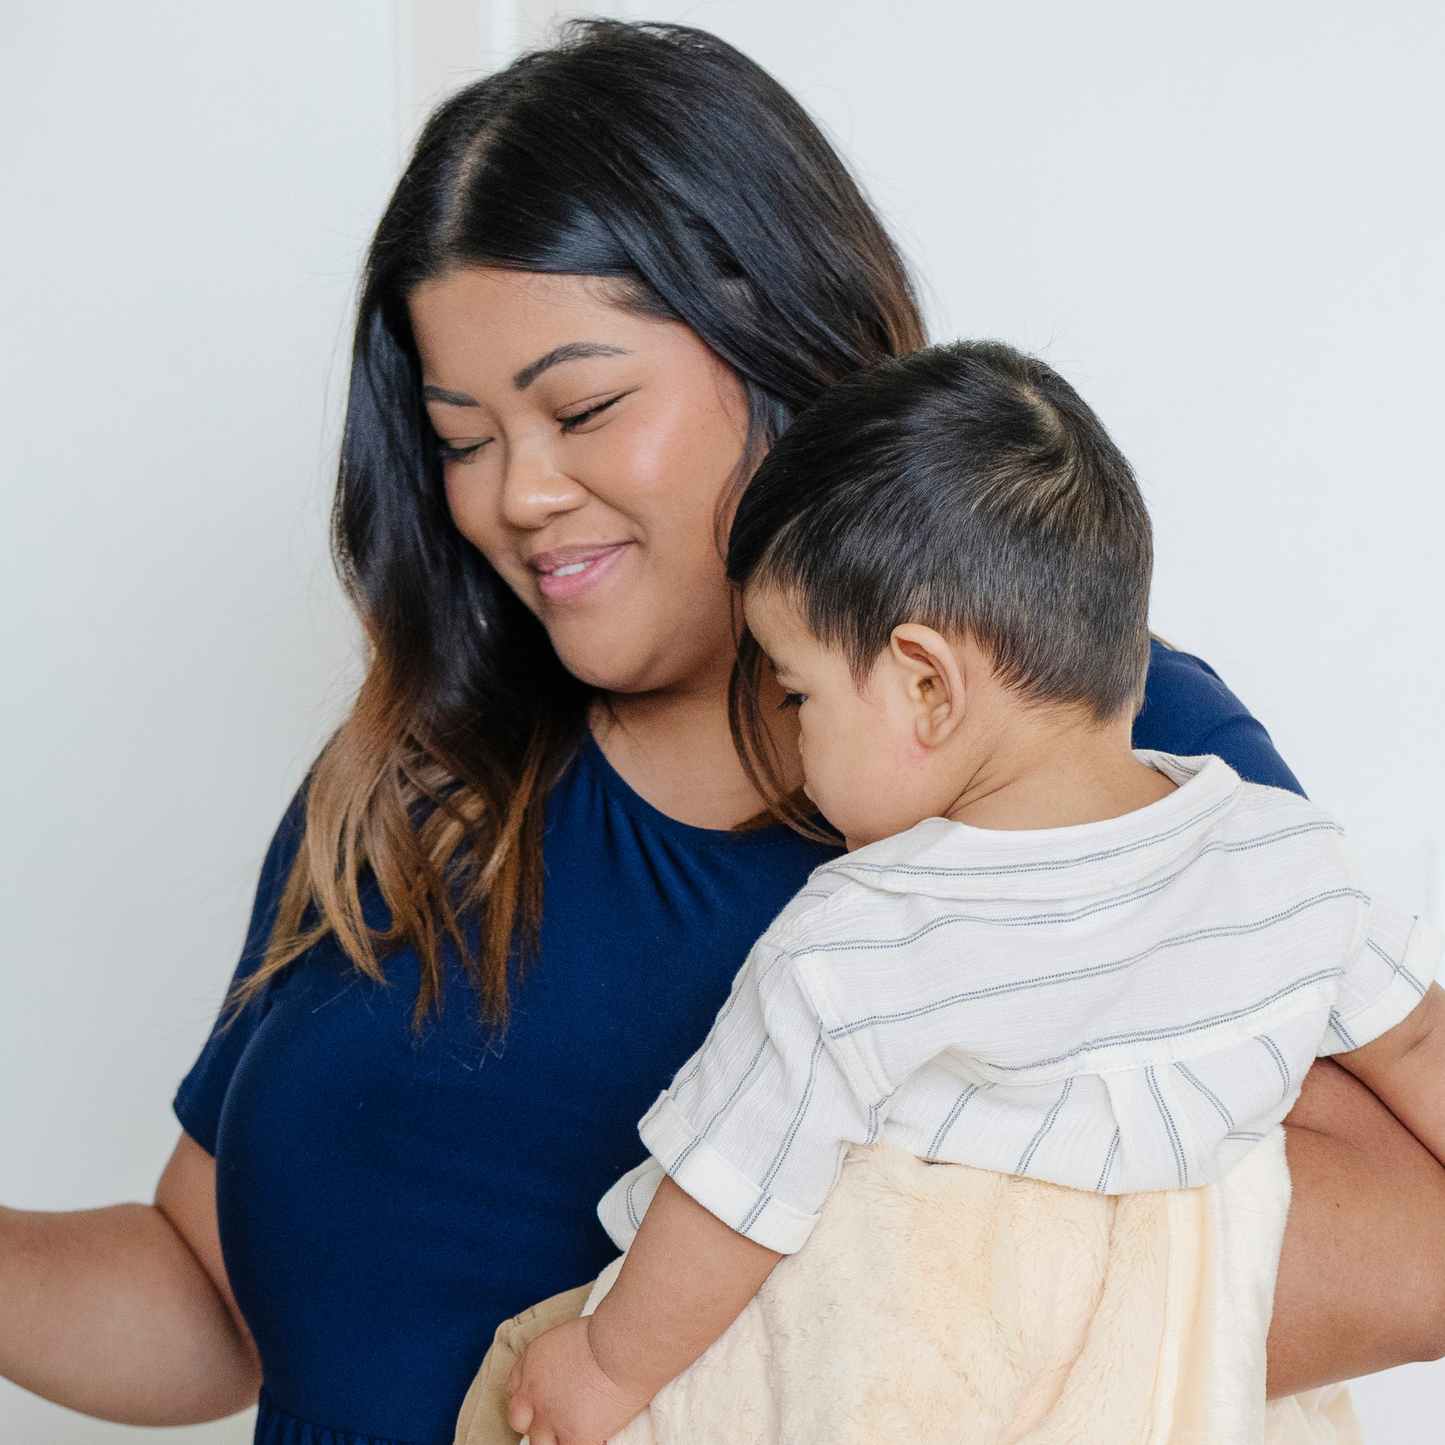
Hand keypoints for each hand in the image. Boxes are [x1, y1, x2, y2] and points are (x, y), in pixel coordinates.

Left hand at [506, 1316, 651, 1444]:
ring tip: (578, 1430)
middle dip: (536, 1421)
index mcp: (533, 1360)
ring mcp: (550, 1416)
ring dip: (557, 1439)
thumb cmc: (611, 1331)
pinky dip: (583, 1443)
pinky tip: (595, 1438)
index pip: (515, 1388)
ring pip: (539, 1443)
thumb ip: (564, 1359)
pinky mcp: (572, 1435)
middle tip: (560, 1418)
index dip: (531, 1398)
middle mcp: (533, 1390)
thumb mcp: (573, 1336)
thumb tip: (576, 1372)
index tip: (545, 1401)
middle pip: (518, 1419)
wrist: (623, 1345)